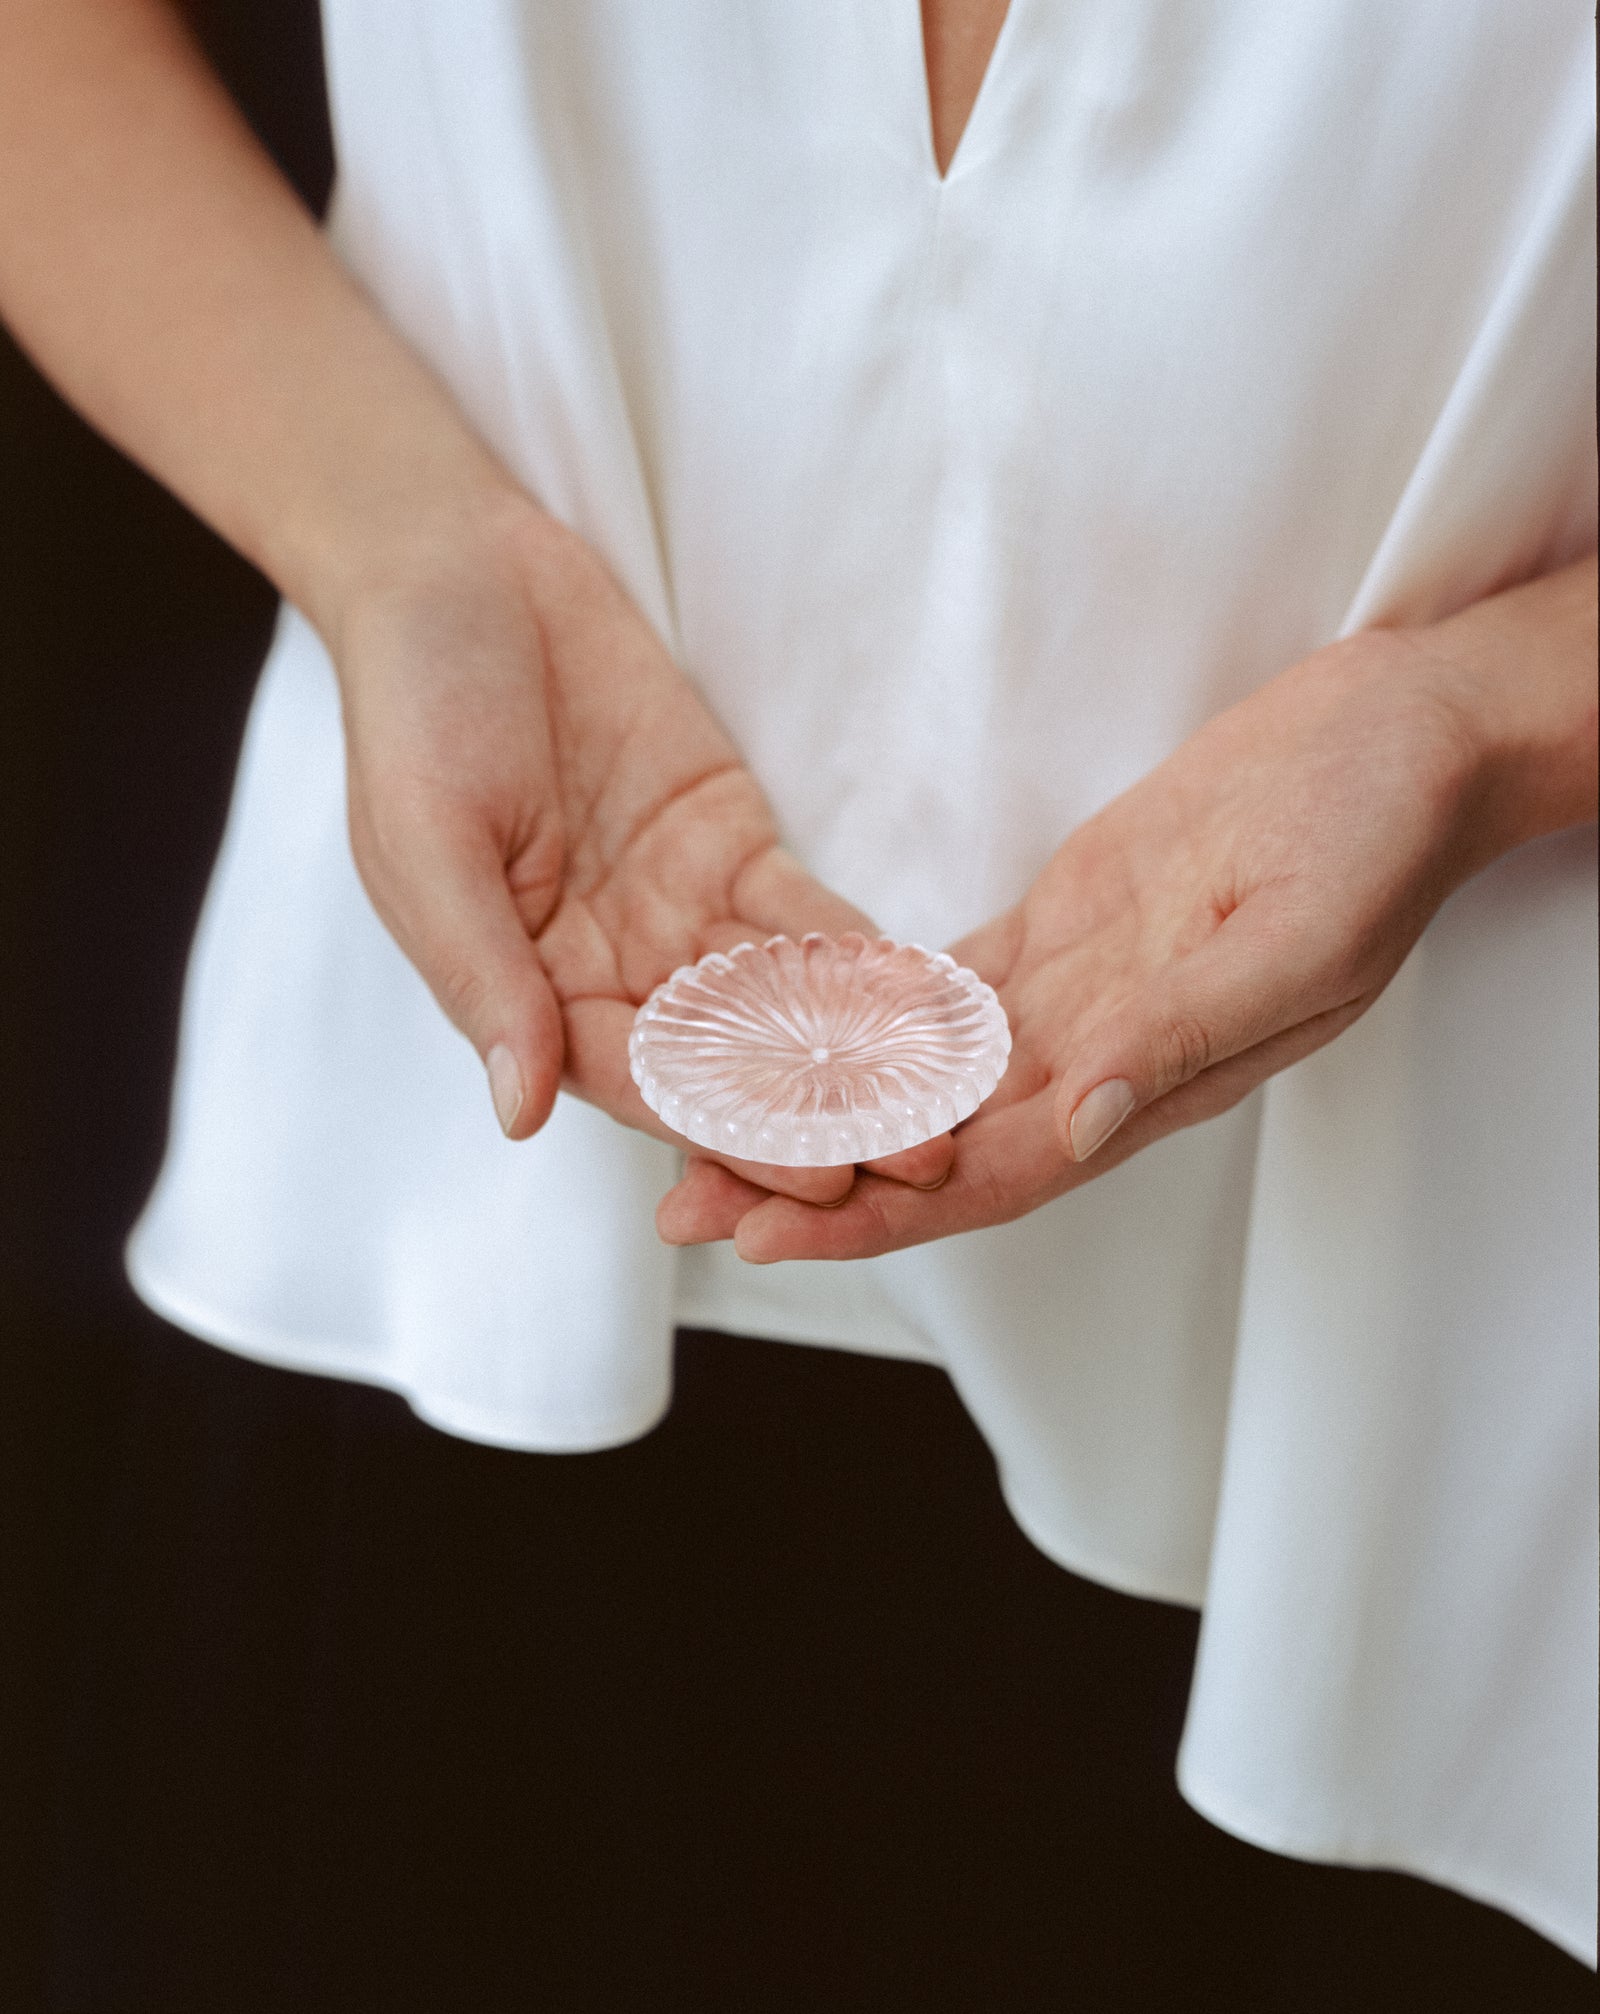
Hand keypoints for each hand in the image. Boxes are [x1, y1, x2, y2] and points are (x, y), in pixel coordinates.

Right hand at [338, 500, 953, 1201]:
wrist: (459, 572)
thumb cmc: (413, 707)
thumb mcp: (430, 846)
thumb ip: (484, 977)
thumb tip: (521, 1111)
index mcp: (533, 992)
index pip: (643, 1086)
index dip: (734, 1136)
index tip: (822, 1179)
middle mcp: (612, 971)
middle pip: (731, 1064)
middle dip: (825, 1112)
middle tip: (926, 1154)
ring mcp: (676, 911)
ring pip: (780, 1002)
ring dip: (863, 1050)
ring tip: (951, 1094)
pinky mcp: (728, 843)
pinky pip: (803, 915)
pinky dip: (864, 957)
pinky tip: (932, 996)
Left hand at [659, 560, 1597, 1258]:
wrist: (1396, 740)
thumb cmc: (1376, 836)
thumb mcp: (1293, 940)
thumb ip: (1183, 1035)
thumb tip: (1082, 1123)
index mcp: (1149, 1082)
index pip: (987, 1176)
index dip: (874, 1213)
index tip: (764, 1236)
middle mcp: (1094, 1057)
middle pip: (926, 1143)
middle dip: (805, 1177)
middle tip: (678, 1197)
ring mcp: (1073, 994)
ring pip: (919, 1073)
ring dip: (814, 1103)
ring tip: (697, 1117)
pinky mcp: (1060, 927)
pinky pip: (941, 989)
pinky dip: (863, 1011)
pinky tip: (787, 1020)